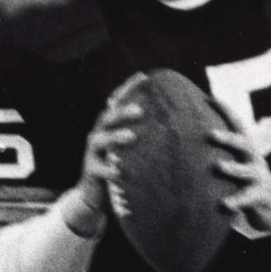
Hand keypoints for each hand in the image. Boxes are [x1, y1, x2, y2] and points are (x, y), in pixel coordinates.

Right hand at [69, 74, 145, 228]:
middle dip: (122, 112)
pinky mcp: (90, 171)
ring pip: (100, 140)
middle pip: (108, 117)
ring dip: (115, 137)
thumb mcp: (132, 149)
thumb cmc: (121, 166)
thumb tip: (180, 121)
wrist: (94, 195)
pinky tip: (119, 172)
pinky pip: (98, 169)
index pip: (117, 101)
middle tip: (140, 110)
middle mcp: (99, 134)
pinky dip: (109, 170)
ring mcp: (92, 152)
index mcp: (110, 125)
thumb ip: (147, 134)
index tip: (144, 76)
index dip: (128, 87)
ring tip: (131, 136)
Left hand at [208, 104, 270, 239]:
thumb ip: (221, 152)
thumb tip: (189, 139)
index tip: (208, 98)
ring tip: (218, 166)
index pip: (237, 125)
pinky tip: (224, 205)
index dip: (225, 111)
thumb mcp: (239, 163)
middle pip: (243, 144)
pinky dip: (236, 200)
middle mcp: (254, 159)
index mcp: (247, 148)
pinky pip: (248, 198)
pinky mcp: (261, 197)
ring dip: (232, 168)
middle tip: (210, 134)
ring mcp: (259, 178)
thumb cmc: (248, 182)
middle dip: (228, 138)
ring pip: (246, 171)